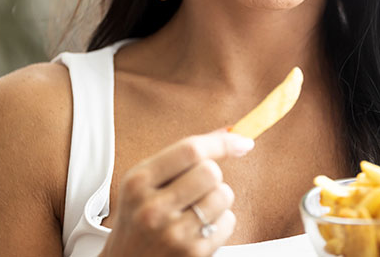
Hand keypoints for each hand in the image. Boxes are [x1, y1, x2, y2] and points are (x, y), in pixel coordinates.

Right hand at [100, 129, 254, 256]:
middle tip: (198, 187)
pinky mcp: (192, 253)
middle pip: (210, 172)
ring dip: (217, 198)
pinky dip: (220, 222)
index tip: (241, 140)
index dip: (221, 143)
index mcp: (138, 181)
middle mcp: (153, 208)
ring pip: (223, 195)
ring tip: (197, 209)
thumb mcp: (146, 182)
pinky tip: (199, 228)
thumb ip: (181, 156)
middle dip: (212, 176)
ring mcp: (172, 233)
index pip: (190, 151)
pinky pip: (227, 221)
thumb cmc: (139, 218)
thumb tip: (228, 133)